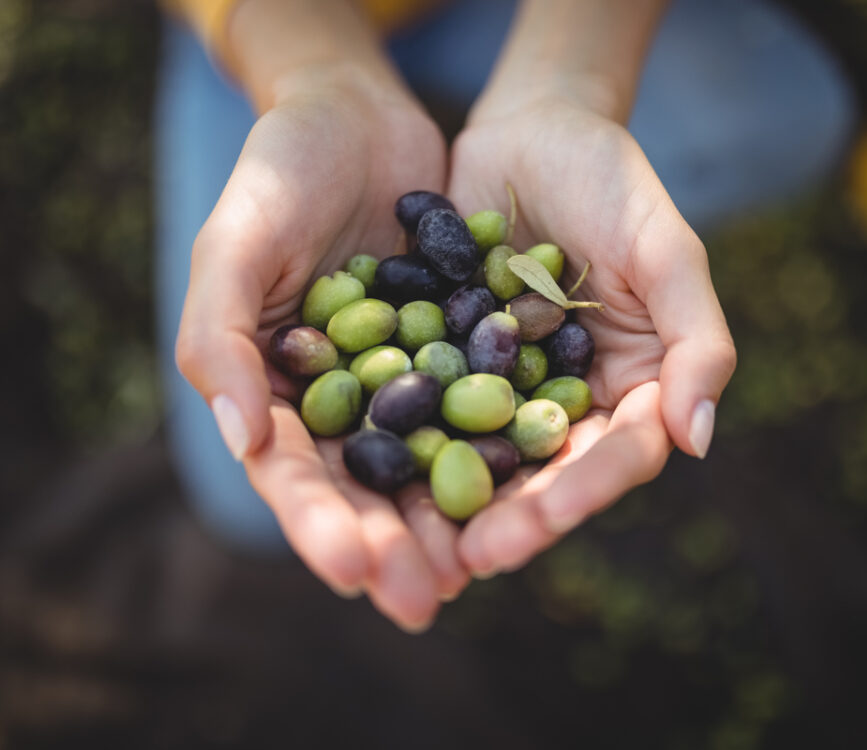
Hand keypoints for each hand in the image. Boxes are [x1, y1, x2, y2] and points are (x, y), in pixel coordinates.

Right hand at [175, 69, 469, 630]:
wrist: (357, 117)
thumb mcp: (235, 245)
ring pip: (425, 462)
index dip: (317, 524)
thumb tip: (241, 442)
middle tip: (423, 601)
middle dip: (390, 546)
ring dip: (447, 519)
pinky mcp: (455, 351)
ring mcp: (401, 380)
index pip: (290, 473)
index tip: (352, 569)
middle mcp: (338, 399)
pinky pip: (478, 406)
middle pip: (363, 487)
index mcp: (272, 390)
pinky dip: (495, 447)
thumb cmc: (278, 174)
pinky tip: (522, 488)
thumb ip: (221, 338)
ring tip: (474, 572)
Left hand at [445, 97, 736, 575]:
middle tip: (471, 557)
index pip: (614, 456)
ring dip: (454, 501)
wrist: (533, 127)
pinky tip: (375, 469)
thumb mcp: (668, 252)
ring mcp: (504, 383)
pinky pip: (428, 407)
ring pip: (483, 455)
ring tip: (420, 540)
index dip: (580, 494)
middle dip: (511, 517)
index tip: (539, 527)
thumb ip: (696, 342)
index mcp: (629, 387)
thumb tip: (697, 442)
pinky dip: (407, 440)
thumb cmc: (614, 182)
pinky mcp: (449, 359)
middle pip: (543, 472)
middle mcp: (566, 397)